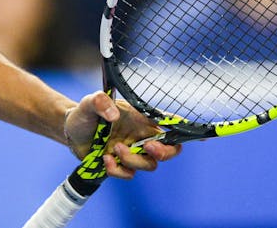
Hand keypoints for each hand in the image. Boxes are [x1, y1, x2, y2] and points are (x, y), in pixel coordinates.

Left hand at [64, 91, 180, 179]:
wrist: (71, 130)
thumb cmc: (86, 113)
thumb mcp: (89, 102)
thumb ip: (100, 101)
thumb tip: (114, 115)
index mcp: (141, 118)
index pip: (170, 123)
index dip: (188, 130)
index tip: (204, 136)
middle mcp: (141, 135)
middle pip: (169, 150)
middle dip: (164, 152)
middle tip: (148, 147)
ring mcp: (133, 152)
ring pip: (150, 165)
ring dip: (134, 160)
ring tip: (116, 149)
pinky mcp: (121, 165)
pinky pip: (129, 175)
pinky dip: (119, 170)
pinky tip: (106, 159)